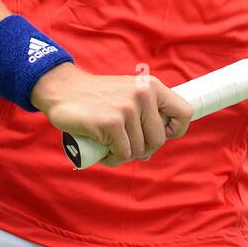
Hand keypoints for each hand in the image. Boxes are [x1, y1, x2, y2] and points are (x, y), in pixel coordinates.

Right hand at [31, 63, 193, 166]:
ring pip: (139, 150)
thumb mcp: (127, 94)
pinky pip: (122, 154)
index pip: (184, 112)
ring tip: (108, 145)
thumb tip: (154, 149)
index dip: (175, 130)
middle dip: (143, 149)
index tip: (159, 135)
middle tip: (124, 145)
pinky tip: (102, 151)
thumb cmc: (96, 97)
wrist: (62, 89)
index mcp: (152, 87)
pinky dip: (112, 159)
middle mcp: (143, 95)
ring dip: (123, 155)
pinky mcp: (111, 123)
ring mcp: (127, 108)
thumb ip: (145, 114)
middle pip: (159, 140)